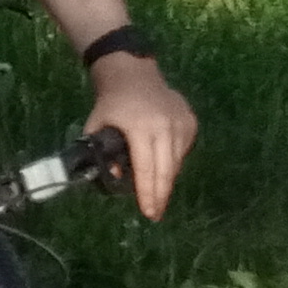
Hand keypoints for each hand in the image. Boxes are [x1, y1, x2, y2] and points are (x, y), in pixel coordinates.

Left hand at [87, 52, 195, 220]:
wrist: (133, 74)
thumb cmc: (111, 103)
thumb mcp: (96, 126)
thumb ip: (101, 152)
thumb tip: (114, 177)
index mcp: (140, 128)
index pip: (146, 168)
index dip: (147, 192)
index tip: (149, 212)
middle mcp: (166, 126)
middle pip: (166, 170)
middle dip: (160, 195)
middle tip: (155, 214)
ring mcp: (181, 122)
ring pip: (177, 163)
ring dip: (166, 180)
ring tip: (156, 194)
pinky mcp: (191, 121)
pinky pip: (183, 150)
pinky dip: (173, 162)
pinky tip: (162, 166)